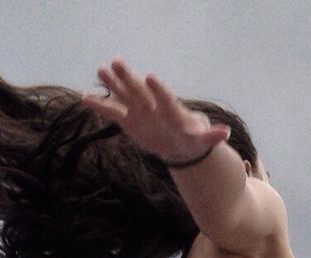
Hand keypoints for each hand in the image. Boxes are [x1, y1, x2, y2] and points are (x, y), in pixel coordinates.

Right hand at [82, 57, 228, 165]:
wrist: (180, 142)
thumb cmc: (193, 138)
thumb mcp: (203, 140)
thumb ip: (211, 135)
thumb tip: (225, 132)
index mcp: (171, 110)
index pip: (164, 98)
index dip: (158, 89)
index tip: (149, 76)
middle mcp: (153, 106)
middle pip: (140, 91)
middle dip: (129, 77)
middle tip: (117, 61)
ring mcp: (139, 111)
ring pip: (124, 95)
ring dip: (113, 83)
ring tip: (101, 69)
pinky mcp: (129, 120)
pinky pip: (112, 112)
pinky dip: (100, 106)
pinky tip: (85, 98)